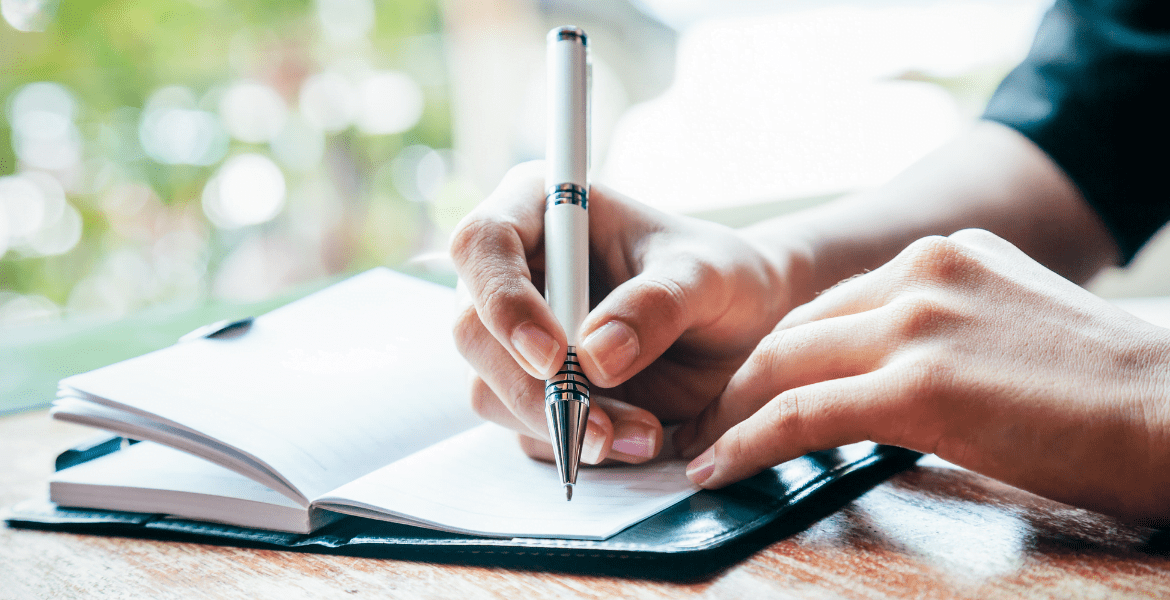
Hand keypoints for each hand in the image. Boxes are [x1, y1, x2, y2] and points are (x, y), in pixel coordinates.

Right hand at [450, 162, 806, 464]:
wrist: (742, 329)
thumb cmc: (721, 277)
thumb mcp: (707, 277)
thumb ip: (656, 304)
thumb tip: (595, 357)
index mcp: (542, 209)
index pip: (482, 244)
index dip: (503, 301)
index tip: (553, 355)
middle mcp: (515, 271)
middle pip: (473, 330)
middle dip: (532, 387)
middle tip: (599, 427)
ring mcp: (514, 336)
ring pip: (491, 390)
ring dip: (560, 425)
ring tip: (643, 434)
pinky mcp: (531, 388)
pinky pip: (526, 428)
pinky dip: (574, 444)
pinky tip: (634, 439)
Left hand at [675, 229, 1169, 524]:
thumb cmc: (1105, 389)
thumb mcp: (1011, 322)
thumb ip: (943, 328)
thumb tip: (886, 374)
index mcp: (943, 254)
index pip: (831, 304)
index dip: (780, 351)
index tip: (750, 387)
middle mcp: (920, 273)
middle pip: (794, 329)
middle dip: (741, 380)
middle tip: (708, 422)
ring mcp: (916, 323)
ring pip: (784, 366)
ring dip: (731, 415)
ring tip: (702, 450)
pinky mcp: (916, 385)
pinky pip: (800, 414)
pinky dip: (747, 444)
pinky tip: (720, 469)